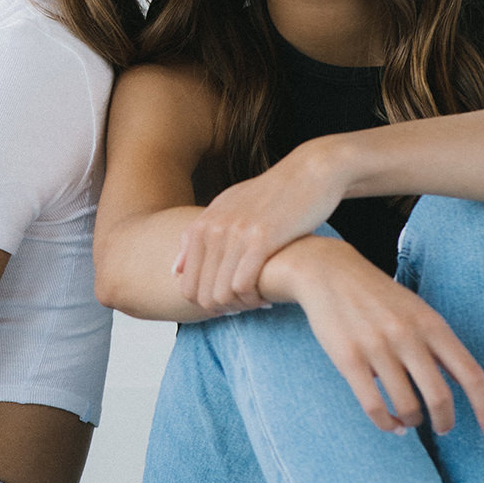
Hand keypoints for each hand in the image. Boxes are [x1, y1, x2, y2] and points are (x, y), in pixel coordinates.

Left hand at [172, 142, 347, 313]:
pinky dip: (254, 298)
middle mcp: (213, 229)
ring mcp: (235, 234)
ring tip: (257, 302)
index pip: (186, 285)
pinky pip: (243, 285)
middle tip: (244, 307)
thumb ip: (199, 238)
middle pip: (202, 293)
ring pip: (222, 294)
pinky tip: (269, 297)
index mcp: (202, 225)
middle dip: (222, 308)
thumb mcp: (228, 208)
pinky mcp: (261, 239)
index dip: (205, 303)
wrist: (309, 173)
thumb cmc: (270, 195)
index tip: (229, 304)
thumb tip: (174, 269)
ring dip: (240, 306)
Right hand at [264, 236, 483, 440]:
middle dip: (445, 422)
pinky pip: (374, 406)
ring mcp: (377, 347)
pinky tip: (392, 425)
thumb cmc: (382, 298)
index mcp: (432, 324)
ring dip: (414, 422)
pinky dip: (387, 424)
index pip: (470, 375)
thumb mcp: (421, 314)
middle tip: (444, 429)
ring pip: (407, 405)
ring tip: (412, 421)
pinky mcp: (348, 359)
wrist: (329, 273)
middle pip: (439, 396)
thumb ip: (449, 350)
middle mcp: (408, 336)